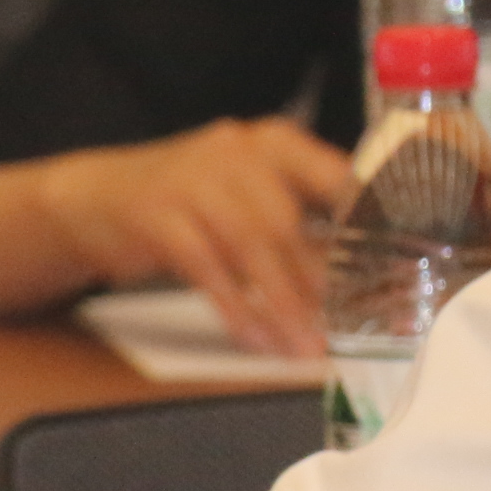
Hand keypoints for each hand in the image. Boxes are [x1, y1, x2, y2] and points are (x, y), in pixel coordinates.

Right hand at [32, 117, 353, 356]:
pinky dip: (235, 307)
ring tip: (305, 347)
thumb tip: (365, 275)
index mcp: (273, 142)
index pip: (337, 177)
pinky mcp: (153, 214)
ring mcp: (190, 179)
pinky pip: (205, 268)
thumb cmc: (188, 202)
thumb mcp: (247, 194)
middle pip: (289, 222)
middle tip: (355, 328)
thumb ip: (300, 219)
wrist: (92, 198)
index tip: (398, 271)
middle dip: (323, 283)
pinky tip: (255, 337)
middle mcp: (235, 151)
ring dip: (282, 304)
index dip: (367, 226)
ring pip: (250, 247)